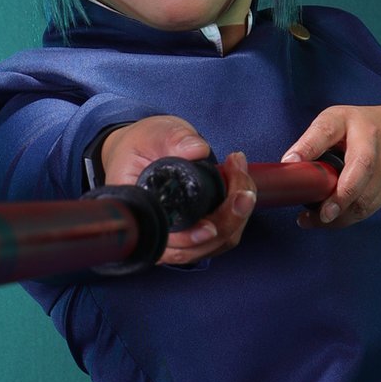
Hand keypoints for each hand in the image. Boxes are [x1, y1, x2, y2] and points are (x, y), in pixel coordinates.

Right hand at [99, 115, 256, 265]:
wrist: (145, 149)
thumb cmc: (142, 145)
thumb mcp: (153, 134)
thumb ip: (173, 139)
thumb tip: (197, 150)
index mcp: (140, 215)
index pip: (167, 241)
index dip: (190, 238)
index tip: (211, 228)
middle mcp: (159, 234)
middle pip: (200, 247)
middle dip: (229, 218)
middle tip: (241, 182)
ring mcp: (181, 238)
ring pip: (218, 243)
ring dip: (239, 213)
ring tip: (239, 172)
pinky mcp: (199, 233)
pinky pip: (226, 235)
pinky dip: (239, 212)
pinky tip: (240, 183)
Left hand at [281, 103, 380, 229]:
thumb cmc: (362, 129)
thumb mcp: (337, 123)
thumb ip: (313, 142)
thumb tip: (287, 166)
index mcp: (349, 121)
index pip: (327, 130)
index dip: (309, 146)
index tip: (291, 162)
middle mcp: (372, 142)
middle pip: (361, 169)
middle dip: (342, 195)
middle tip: (322, 214)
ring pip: (365, 198)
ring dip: (339, 216)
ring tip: (310, 221)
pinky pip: (367, 209)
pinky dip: (346, 219)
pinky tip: (328, 220)